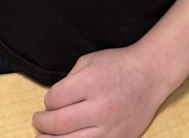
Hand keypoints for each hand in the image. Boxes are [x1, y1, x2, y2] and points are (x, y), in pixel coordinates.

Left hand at [32, 46, 165, 137]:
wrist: (150, 75)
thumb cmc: (118, 65)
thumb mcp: (89, 61)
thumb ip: (69, 80)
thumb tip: (52, 102)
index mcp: (90, 82)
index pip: (54, 99)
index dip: (47, 101)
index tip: (49, 101)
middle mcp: (100, 106)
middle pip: (59, 124)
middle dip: (42, 124)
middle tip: (37, 122)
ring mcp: (110, 127)